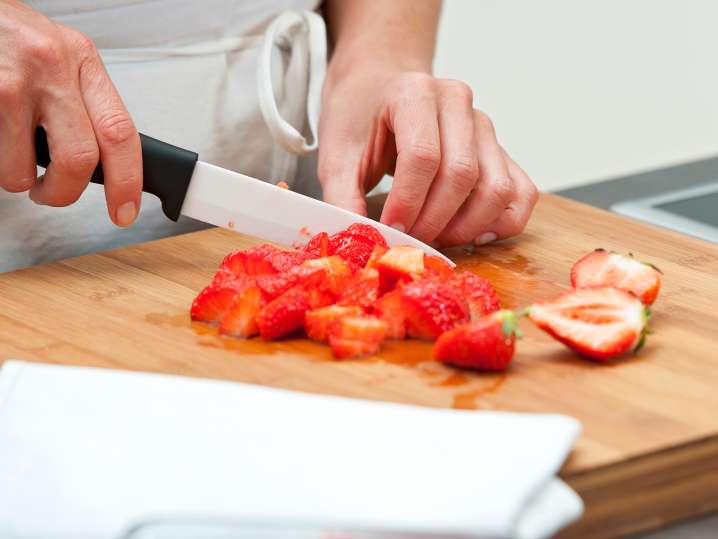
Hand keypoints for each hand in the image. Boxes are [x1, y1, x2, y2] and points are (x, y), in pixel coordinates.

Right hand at [0, 0, 141, 225]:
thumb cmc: (13, 36)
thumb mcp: (61, 55)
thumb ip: (84, 100)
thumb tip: (103, 160)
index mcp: (82, 61)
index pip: (121, 132)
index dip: (126, 181)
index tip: (124, 210)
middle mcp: (51, 67)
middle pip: (79, 159)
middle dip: (64, 192)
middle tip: (51, 193)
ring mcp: (10, 82)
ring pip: (21, 167)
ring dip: (16, 177)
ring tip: (12, 156)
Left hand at [317, 64, 537, 246]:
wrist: (378, 87)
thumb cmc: (358, 118)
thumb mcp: (336, 154)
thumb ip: (342, 197)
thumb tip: (360, 241)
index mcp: (415, 93)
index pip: (423, 156)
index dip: (408, 202)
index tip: (390, 229)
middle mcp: (458, 103)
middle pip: (462, 174)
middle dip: (434, 220)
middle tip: (410, 240)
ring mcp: (484, 126)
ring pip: (497, 188)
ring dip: (467, 226)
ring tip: (435, 238)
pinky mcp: (498, 150)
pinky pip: (520, 192)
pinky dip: (502, 222)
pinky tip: (473, 235)